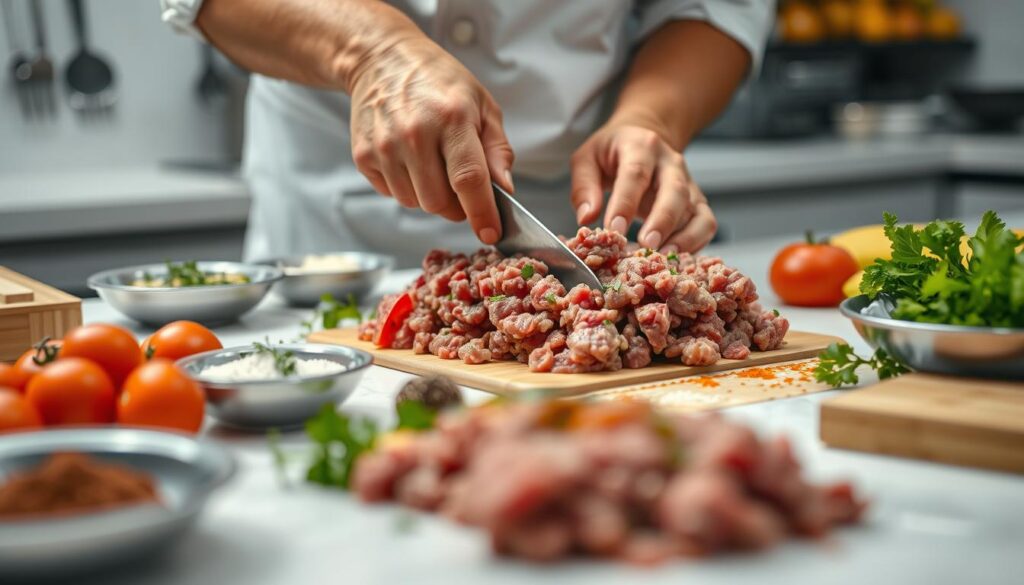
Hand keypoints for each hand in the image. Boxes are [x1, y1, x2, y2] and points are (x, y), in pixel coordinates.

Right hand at [348, 34, 513, 243]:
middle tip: (460, 187)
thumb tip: (504, 190)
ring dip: (429, 196)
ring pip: (415, 203)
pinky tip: (409, 160)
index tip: (491, 233)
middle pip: (439, 202)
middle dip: (456, 206)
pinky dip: (406, 187)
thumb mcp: (482, 104)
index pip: (469, 180)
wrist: (382, 59)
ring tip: (432, 164)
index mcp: (451, 118)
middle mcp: (415, 134)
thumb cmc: (438, 81)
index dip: (482, 214)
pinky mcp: (364, 156)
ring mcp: (385, 146)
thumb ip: (497, 150)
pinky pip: (392, 194)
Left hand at [570, 121, 716, 252]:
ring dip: (682, 238)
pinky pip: (705, 224)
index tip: (614, 229)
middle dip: (662, 221)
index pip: (636, 173)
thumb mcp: (587, 159)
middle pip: (675, 191)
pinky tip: (674, 258)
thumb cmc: (612, 153)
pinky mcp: (697, 202)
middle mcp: (670, 163)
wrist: (643, 138)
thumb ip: (584, 187)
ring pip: (695, 211)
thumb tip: (587, 218)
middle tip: (646, 245)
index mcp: (641, 146)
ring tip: (662, 258)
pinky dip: (695, 243)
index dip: (625, 203)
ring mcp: (688, 183)